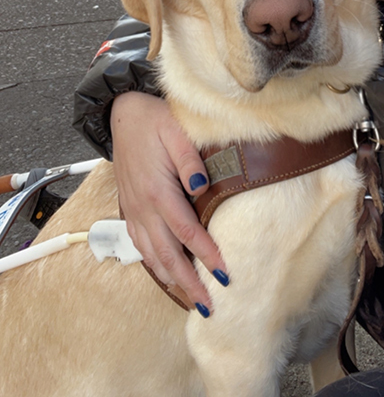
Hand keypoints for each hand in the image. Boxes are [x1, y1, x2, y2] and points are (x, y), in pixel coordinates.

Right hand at [110, 92, 227, 310]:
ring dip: (171, 281)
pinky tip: (166, 275)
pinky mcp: (130, 209)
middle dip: (188, 283)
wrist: (122, 114)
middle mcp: (143, 206)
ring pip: (151, 255)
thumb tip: (202, 186)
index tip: (224, 274)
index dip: (206, 254)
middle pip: (166, 254)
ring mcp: (134, 210)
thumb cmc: (154, 120)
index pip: (186, 231)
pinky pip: (140, 245)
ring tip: (189, 300)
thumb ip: (189, 160)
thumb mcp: (176, 130)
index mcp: (157, 190)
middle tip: (208, 305)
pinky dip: (154, 265)